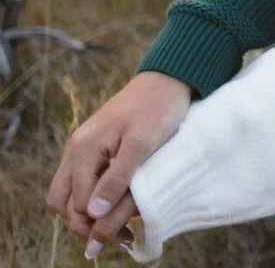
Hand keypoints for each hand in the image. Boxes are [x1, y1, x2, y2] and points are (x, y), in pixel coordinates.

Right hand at [46, 71, 190, 250]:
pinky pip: (83, 178)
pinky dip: (94, 195)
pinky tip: (119, 202)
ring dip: (87, 211)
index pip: (76, 203)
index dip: (95, 225)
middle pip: (63, 201)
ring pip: (70, 190)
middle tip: (119, 237)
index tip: (123, 238)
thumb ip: (117, 178)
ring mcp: (84, 146)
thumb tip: (92, 213)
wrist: (169, 78)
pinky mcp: (97, 145)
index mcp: (84, 149)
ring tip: (120, 224)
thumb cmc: (159, 108)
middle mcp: (77, 148)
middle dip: (84, 223)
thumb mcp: (142, 144)